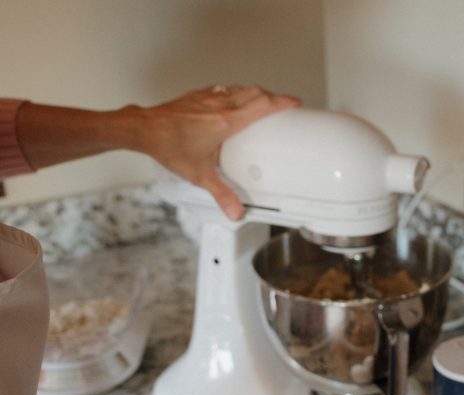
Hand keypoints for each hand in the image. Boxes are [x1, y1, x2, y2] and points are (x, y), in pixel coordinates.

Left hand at [15, 85, 299, 221]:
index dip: (282, 102)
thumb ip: (221, 194)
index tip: (295, 102)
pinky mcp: (195, 96)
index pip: (262, 105)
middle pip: (254, 92)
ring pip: (238, 88)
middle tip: (280, 105)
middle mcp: (220, 104)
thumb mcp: (200, 175)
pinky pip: (222, 89)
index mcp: (227, 121)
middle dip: (271, 97)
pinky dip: (233, 93)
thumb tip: (236, 213)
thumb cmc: (170, 146)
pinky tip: (229, 102)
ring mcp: (207, 97)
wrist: (143, 129)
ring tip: (259, 103)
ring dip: (252, 93)